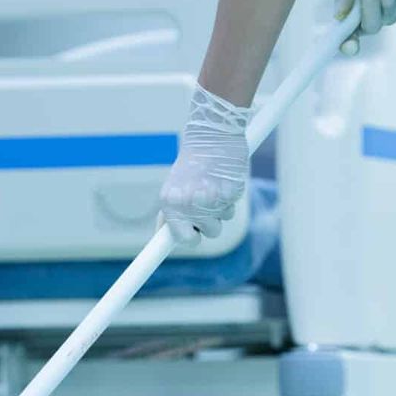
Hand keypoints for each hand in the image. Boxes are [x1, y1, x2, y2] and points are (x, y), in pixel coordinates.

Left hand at [158, 85, 251, 242]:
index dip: (184, 243)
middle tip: (204, 205)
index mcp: (172, 203)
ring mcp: (212, 200)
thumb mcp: (174, 187)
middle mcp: (191, 204)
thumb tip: (163, 236)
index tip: (164, 260)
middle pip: (207, 235)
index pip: (180, 238)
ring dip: (219, 213)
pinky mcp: (231, 193)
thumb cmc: (192, 163)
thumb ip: (172, 213)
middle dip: (208, 225)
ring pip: (221, 224)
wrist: (211, 135)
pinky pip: (231, 209)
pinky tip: (222, 182)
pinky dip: (229, 200)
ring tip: (213, 189)